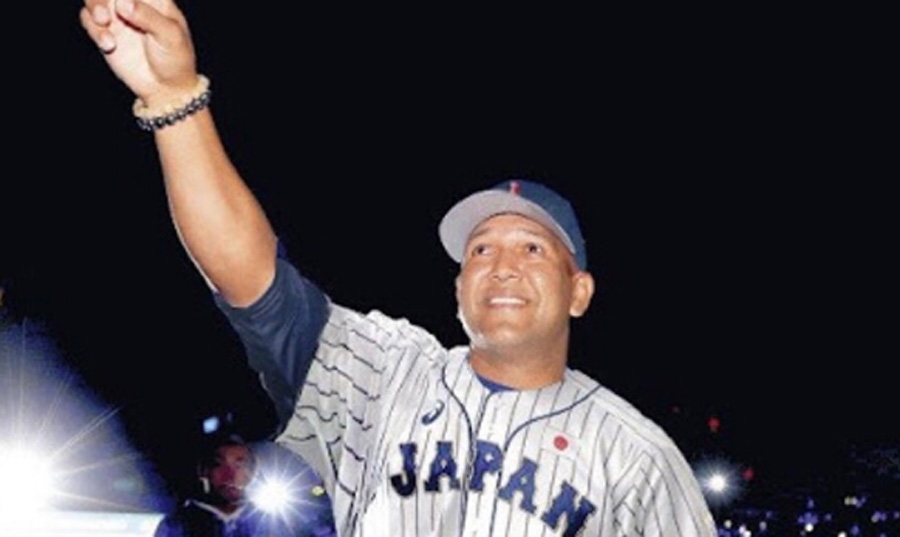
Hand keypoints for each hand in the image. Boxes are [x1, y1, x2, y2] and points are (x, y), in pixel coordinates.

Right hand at [79, 0, 197, 107]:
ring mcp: (118, 17)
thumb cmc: (176, 59)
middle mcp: (134, 3)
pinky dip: (94, 29)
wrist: (166, 88)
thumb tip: (122, 3)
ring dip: (94, 5)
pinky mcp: (106, 32)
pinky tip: (109, 44)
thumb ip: (148, 17)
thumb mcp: (170, 36)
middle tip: (106, 10)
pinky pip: (89, 20)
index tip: (121, 1)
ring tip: (103, 20)